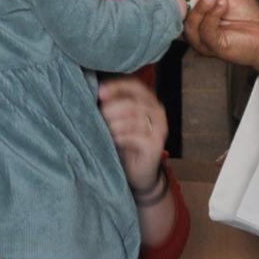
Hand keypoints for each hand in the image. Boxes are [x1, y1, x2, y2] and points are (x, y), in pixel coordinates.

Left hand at [98, 77, 166, 191]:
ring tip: (106, 131)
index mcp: (149, 101)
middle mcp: (157, 112)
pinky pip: (136, 136)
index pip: (135, 86)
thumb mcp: (117, 121)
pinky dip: (122, 137)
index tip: (100, 93)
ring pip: (135, 118)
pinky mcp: (156, 145)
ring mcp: (160, 129)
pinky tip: (115, 140)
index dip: (117, 87)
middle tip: (101, 116)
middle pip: (134, 102)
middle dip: (113, 108)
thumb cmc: (125, 143)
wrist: (139, 172)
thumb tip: (98, 95)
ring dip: (116, 124)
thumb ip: (111, 107)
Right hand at [183, 0, 258, 66]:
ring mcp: (202, 39)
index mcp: (193, 14)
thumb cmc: (246, 13)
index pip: (175, 4)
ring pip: (191, 24)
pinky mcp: (213, 46)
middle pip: (178, 15)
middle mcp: (194, 28)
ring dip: (202, 7)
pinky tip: (222, 5)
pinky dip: (213, 15)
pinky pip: (206, 31)